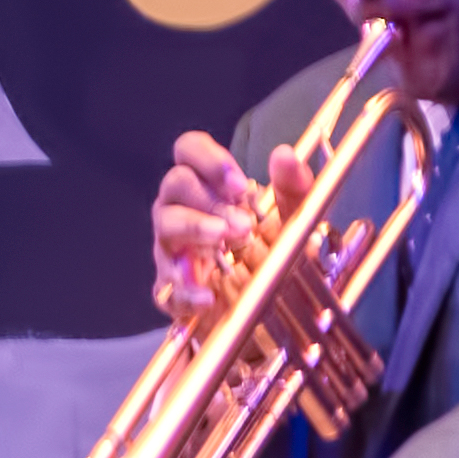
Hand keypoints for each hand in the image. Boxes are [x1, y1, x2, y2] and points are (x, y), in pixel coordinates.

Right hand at [151, 134, 309, 317]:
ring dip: (194, 230)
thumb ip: (292, 186)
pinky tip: (209, 297)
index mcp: (206, 185)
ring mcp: (171, 250)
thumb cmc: (272, 252)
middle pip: (174, 183)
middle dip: (208, 199)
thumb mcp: (293, 217)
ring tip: (223, 241)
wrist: (267, 307)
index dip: (209, 159)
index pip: (189, 150)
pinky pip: (167, 289)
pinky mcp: (171, 292)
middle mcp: (181, 210)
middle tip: (242, 223)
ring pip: (165, 227)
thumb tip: (284, 155)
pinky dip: (186, 293)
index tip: (239, 185)